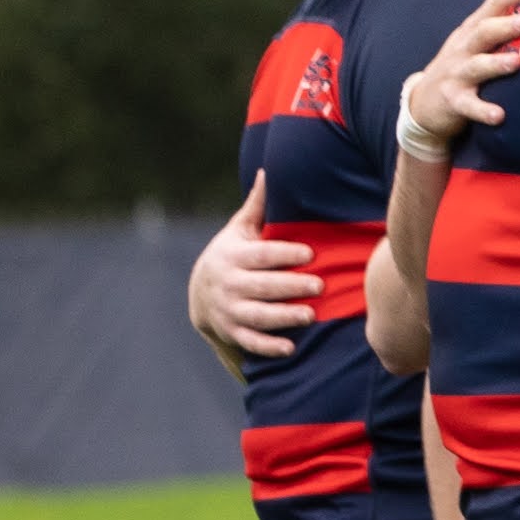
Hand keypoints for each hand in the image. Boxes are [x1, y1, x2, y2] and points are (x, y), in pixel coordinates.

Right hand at [188, 175, 316, 360]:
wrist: (201, 295)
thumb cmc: (232, 256)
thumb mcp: (238, 232)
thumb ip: (256, 207)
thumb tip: (268, 172)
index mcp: (232, 256)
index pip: (261, 255)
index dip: (284, 254)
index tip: (310, 253)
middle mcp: (228, 284)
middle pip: (261, 286)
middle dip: (290, 286)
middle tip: (319, 285)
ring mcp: (228, 310)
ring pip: (257, 315)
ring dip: (283, 317)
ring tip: (310, 315)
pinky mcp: (231, 332)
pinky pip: (250, 342)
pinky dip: (269, 346)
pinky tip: (291, 348)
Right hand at [406, 0, 519, 156]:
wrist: (422, 102)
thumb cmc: (460, 61)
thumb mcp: (475, 28)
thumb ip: (497, 2)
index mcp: (474, 28)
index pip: (495, 3)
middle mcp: (464, 47)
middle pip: (484, 31)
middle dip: (505, 24)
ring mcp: (457, 73)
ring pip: (476, 66)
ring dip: (495, 64)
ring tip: (516, 61)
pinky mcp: (453, 100)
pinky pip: (469, 106)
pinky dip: (483, 110)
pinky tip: (499, 116)